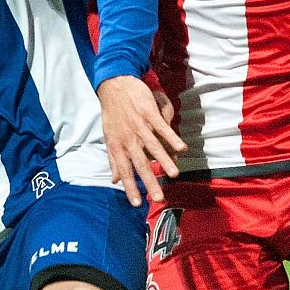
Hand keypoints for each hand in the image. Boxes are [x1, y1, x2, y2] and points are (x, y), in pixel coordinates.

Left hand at [96, 75, 185, 207]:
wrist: (114, 85)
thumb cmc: (112, 114)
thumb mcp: (108, 137)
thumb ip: (113, 160)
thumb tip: (114, 180)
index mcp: (118, 146)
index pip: (124, 171)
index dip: (130, 187)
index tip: (137, 203)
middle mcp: (128, 138)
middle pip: (140, 164)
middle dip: (150, 182)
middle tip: (159, 198)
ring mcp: (139, 125)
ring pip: (153, 146)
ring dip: (164, 161)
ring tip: (174, 175)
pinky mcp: (148, 113)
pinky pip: (162, 128)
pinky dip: (172, 138)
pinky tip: (181, 148)